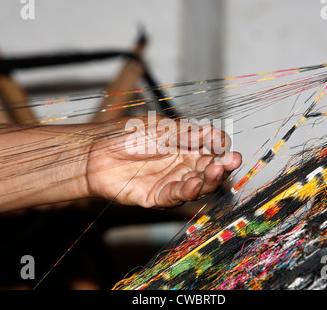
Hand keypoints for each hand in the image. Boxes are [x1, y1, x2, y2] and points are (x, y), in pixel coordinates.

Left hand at [86, 115, 241, 207]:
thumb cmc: (127, 135)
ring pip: (197, 185)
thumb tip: (216, 132)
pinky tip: (193, 184)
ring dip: (207, 180)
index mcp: (186, 145)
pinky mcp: (157, 196)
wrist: (96, 152)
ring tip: (214, 171)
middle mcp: (182, 165)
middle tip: (230, 162)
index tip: (226, 147)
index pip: (212, 149)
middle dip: (221, 167)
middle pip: (208, 170)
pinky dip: (185, 192)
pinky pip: (174, 196)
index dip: (221, 149)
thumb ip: (187, 133)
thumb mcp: (161, 128)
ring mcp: (171, 181)